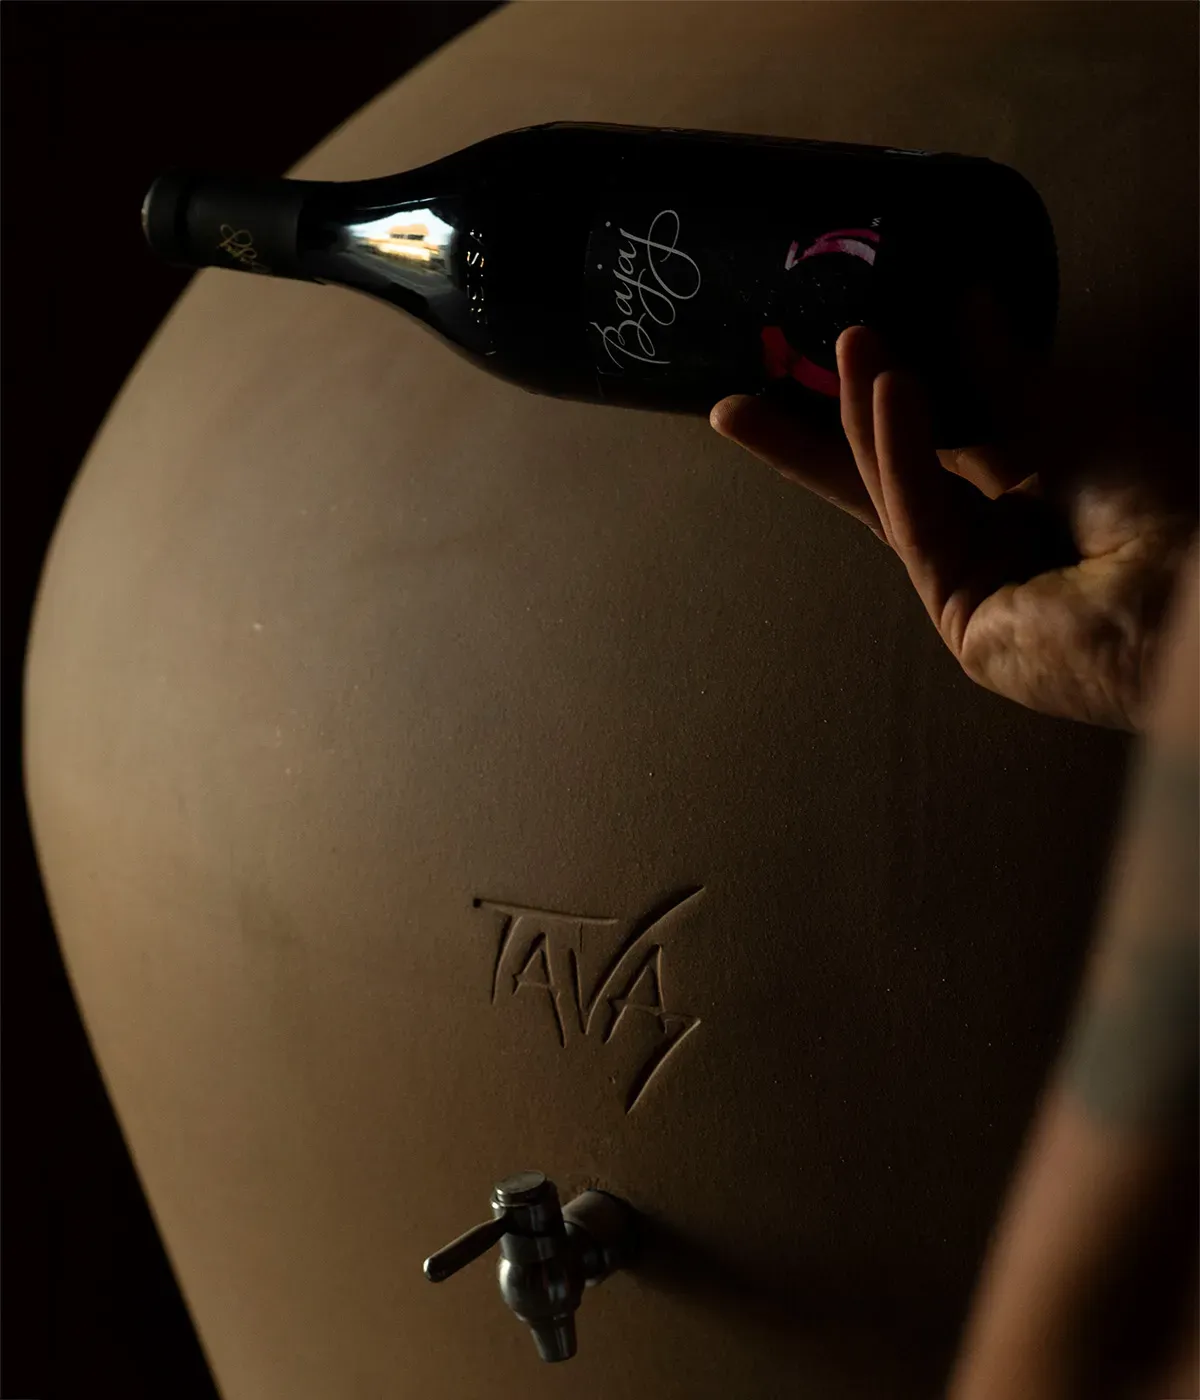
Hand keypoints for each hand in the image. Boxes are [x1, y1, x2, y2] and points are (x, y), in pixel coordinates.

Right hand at [711, 326, 1196, 731]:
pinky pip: (918, 523)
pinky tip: (888, 391)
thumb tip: (967, 298)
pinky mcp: (960, 618)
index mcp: (1026, 494)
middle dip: (810, 443)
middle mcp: (993, 542)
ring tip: (849, 345)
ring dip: (862, 422)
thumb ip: (1003, 372)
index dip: (878, 403)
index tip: (836, 350)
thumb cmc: (1163, 502)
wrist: (1195, 590)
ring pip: (892, 498)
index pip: (932, 443)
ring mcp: (971, 586)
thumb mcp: (1070, 414)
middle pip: (882, 484)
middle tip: (734, 407)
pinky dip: (901, 456)